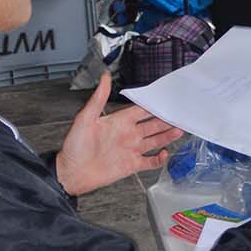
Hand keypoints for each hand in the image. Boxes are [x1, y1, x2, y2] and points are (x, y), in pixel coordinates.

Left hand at [54, 73, 182, 197]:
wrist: (71, 173)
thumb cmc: (74, 146)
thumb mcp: (85, 118)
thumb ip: (98, 98)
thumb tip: (104, 77)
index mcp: (118, 121)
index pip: (141, 110)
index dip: (154, 106)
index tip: (167, 100)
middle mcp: (127, 134)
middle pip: (152, 125)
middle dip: (166, 120)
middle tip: (180, 115)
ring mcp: (130, 150)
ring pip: (155, 141)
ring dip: (167, 136)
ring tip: (179, 130)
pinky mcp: (131, 165)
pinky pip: (150, 162)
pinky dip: (159, 159)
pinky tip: (165, 154)